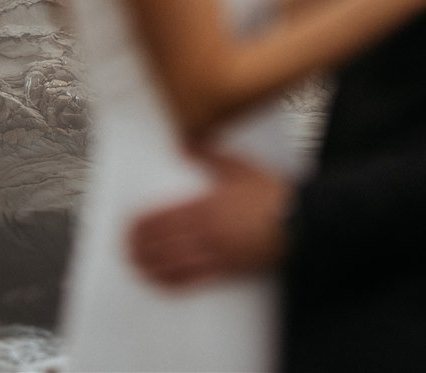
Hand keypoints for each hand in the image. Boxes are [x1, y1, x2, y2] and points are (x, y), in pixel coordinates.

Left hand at [128, 149, 289, 287]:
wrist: (301, 220)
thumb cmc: (271, 192)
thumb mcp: (239, 166)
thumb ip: (209, 154)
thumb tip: (184, 142)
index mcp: (205, 206)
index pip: (163, 218)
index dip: (141, 226)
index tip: (127, 227)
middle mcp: (206, 232)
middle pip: (163, 243)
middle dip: (140, 247)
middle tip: (124, 248)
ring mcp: (216, 254)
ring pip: (173, 264)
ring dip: (150, 266)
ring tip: (135, 266)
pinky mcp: (227, 270)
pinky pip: (193, 280)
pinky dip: (172, 282)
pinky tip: (160, 282)